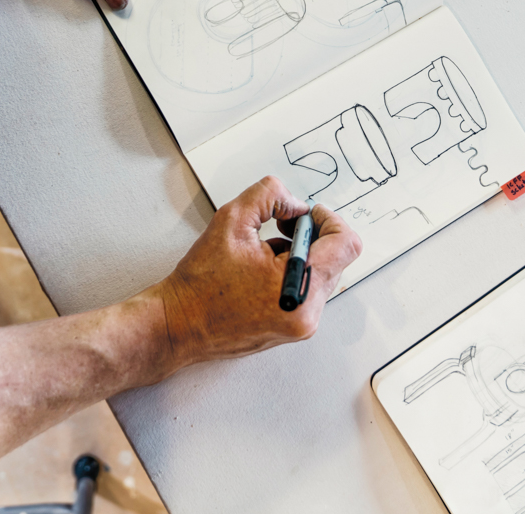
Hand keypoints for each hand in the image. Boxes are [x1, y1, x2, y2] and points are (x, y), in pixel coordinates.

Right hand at [147, 176, 361, 376]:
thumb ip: (270, 196)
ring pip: (323, 272)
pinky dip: (293, 271)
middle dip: (311, 234)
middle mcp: (307, 313)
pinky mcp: (293, 328)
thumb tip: (296, 204)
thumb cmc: (201, 285)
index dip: (330, 219)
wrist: (179, 325)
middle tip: (281, 227)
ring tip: (266, 251)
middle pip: (337, 258)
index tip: (308, 213)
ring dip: (302, 253)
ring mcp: (302, 324)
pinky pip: (309, 289)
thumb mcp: (232, 220)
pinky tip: (263, 269)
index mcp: (298, 289)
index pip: (346, 244)